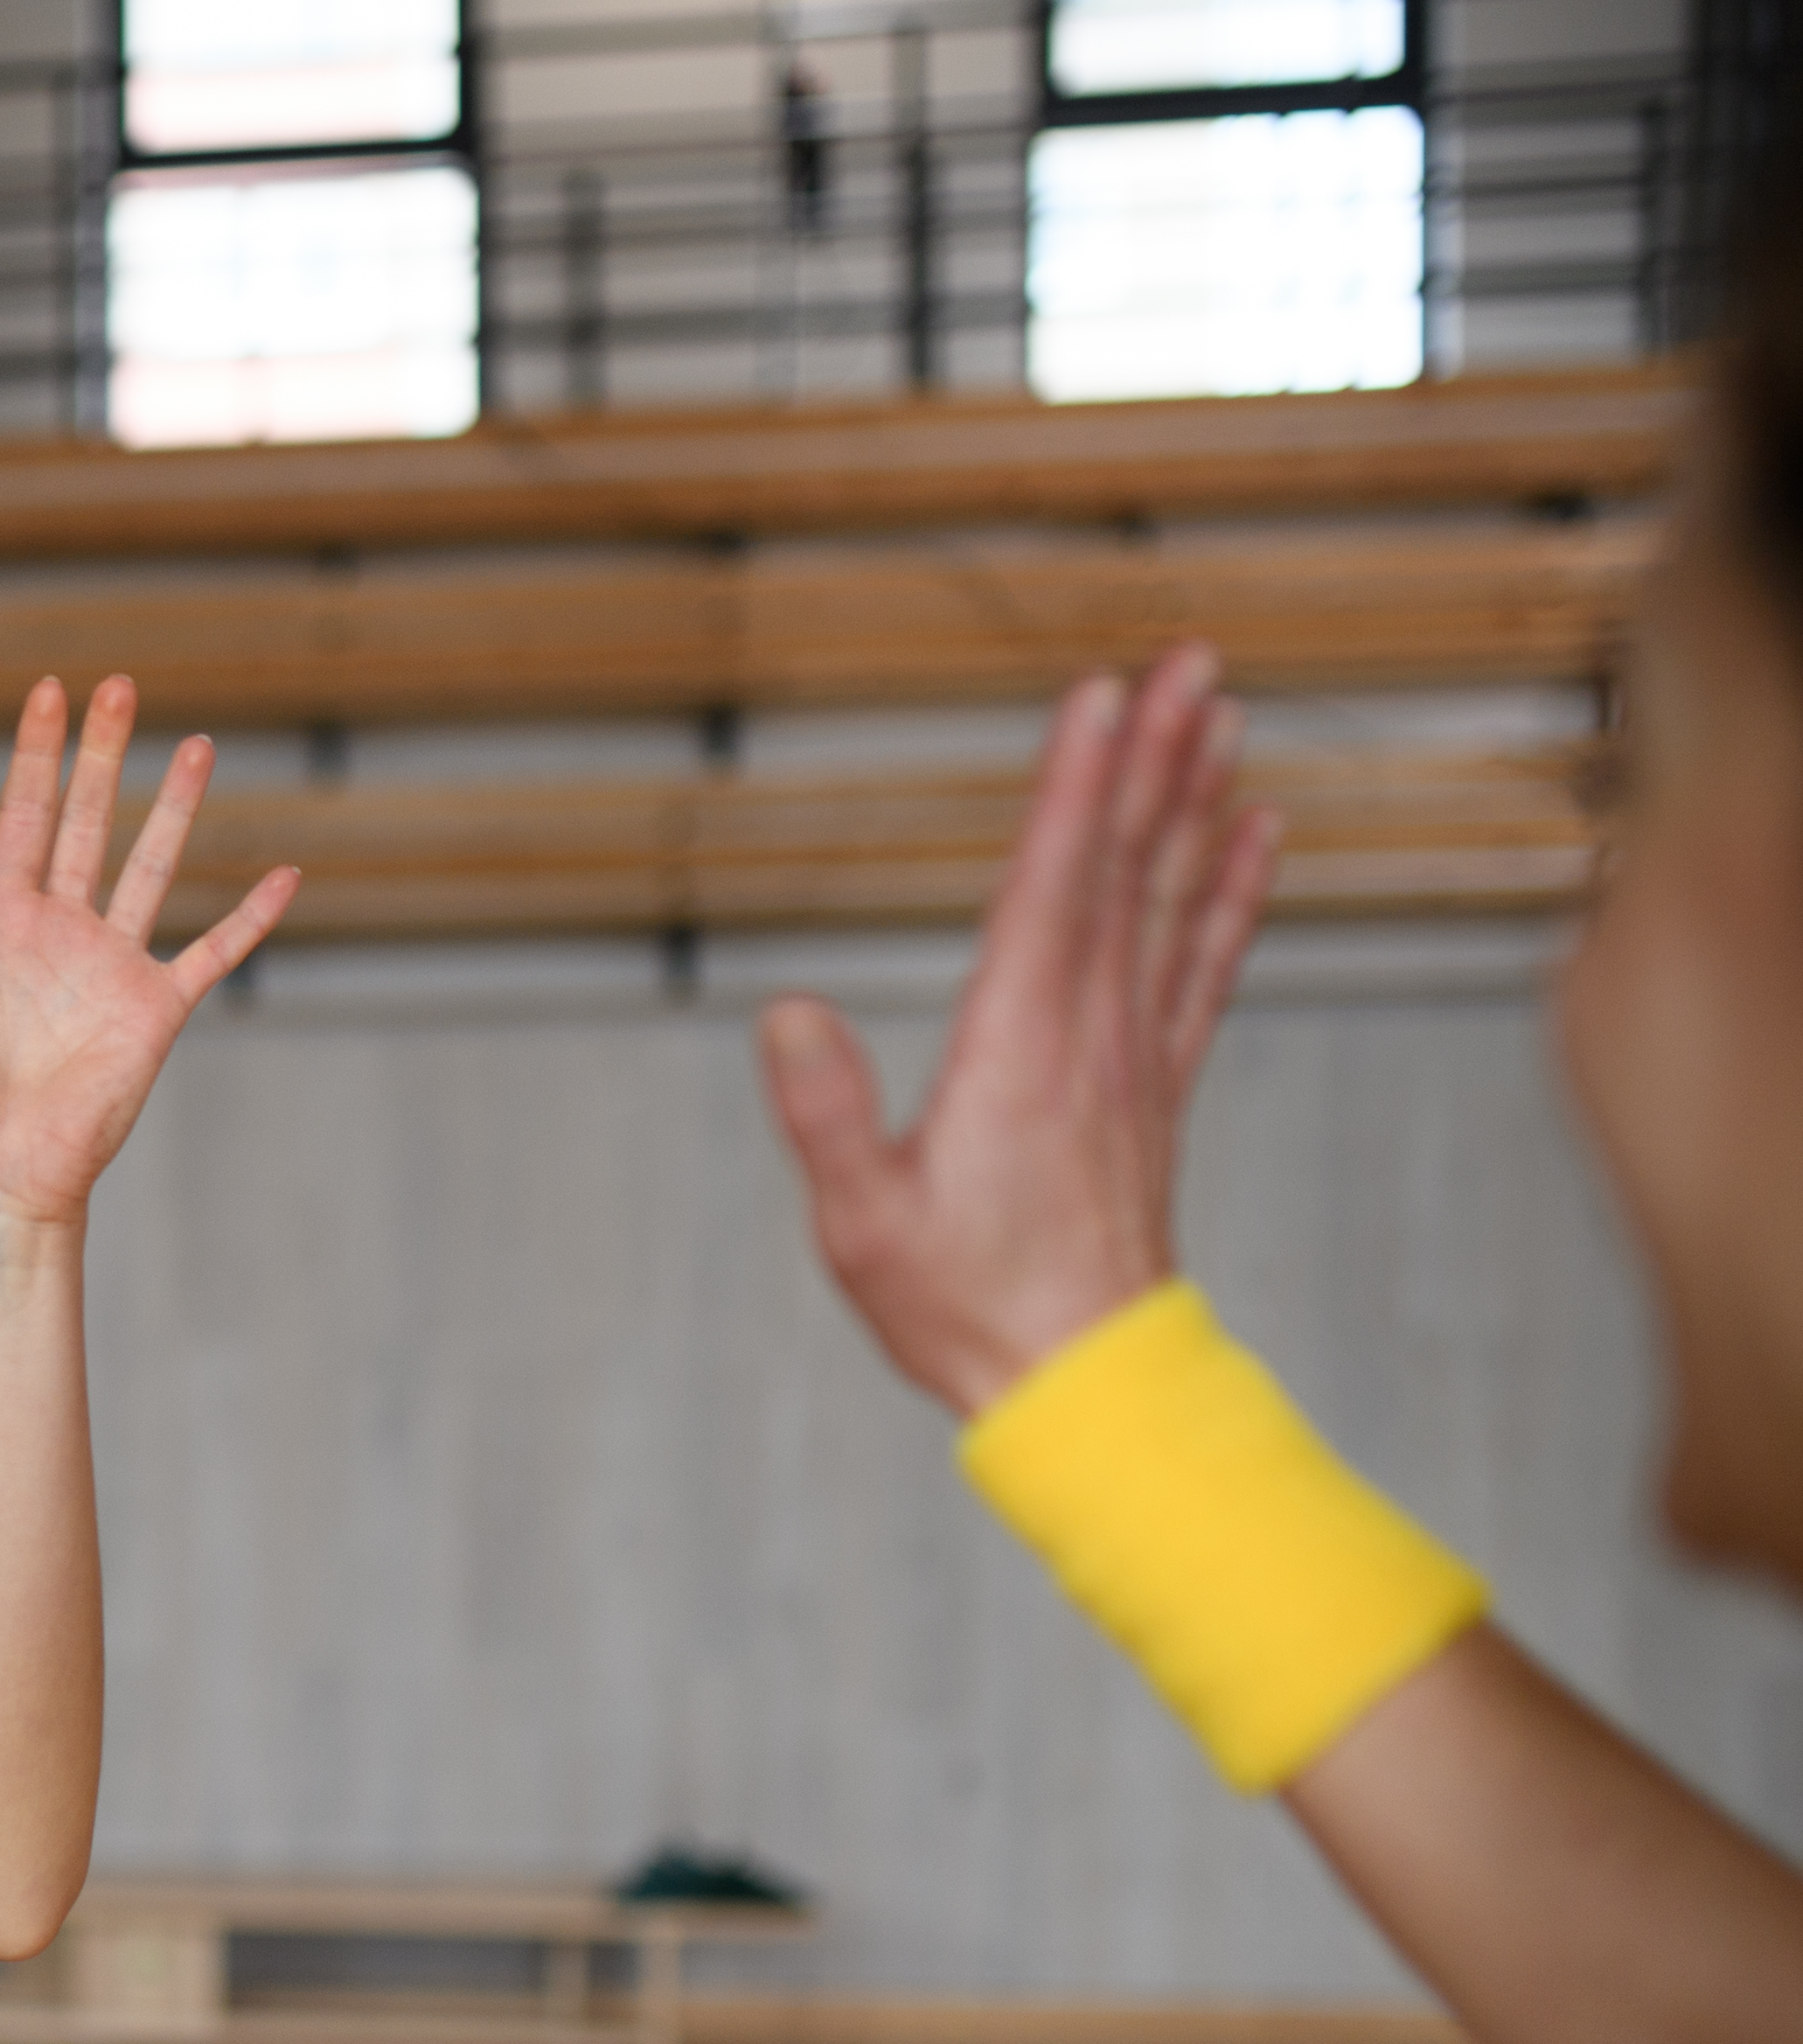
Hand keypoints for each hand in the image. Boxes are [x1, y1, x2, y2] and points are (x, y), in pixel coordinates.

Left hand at [0, 674, 296, 1225]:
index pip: (22, 816)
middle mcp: (59, 931)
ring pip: (151, 865)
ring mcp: (111, 966)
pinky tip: (285, 875)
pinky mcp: (155, 1010)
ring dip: (176, 807)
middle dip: (103, 753)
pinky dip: (251, 918)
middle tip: (121, 685)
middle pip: (87, 819)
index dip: (35, 755)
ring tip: (199, 744)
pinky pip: (213, 952)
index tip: (49, 692)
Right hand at [761, 640, 1282, 1415]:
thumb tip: (787, 1014)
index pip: (1053, 888)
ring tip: (1224, 714)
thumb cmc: (964, 1308)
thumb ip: (828, 1115)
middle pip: (1129, 870)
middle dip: (1157, 758)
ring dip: (1198, 800)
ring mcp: (1134, 1058)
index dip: (1079, 786)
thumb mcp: (864, 1221)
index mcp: (1017, 1050)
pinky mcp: (1154, 1088)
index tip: (1103, 696)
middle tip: (1190, 661)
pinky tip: (1257, 835)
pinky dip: (1233, 892)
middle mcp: (1091, 1036)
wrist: (1082, 1382)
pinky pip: (1202, 966)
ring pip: (1172, 900)